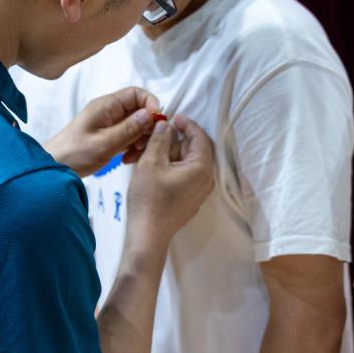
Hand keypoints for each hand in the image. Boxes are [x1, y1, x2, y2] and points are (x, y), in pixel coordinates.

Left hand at [43, 87, 159, 177]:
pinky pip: (130, 137)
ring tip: (134, 154)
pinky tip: (126, 159)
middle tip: (145, 143)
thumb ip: (129, 129)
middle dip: (147, 127)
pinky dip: (133, 147)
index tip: (157, 121)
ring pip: (137, 126)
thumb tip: (150, 115)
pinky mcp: (110, 137)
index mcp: (106, 106)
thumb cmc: (72, 154)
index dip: (151, 104)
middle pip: (140, 110)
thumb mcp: (104, 143)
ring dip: (141, 140)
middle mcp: (110, 112)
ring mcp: (110, 124)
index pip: (137, 94)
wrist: (54, 168)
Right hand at [126, 114, 214, 247]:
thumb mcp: (151, 162)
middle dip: (174, 140)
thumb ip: (160, 139)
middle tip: (155, 134)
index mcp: (201, 168)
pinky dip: (170, 166)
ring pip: (186, 163)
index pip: (199, 137)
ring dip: (169, 153)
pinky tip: (152, 166)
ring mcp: (198, 191)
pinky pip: (183, 176)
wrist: (147, 235)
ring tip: (148, 150)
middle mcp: (205, 180)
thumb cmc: (149, 199)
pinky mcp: (189, 199)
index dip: (186, 124)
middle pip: (193, 149)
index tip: (172, 117)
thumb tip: (165, 125)